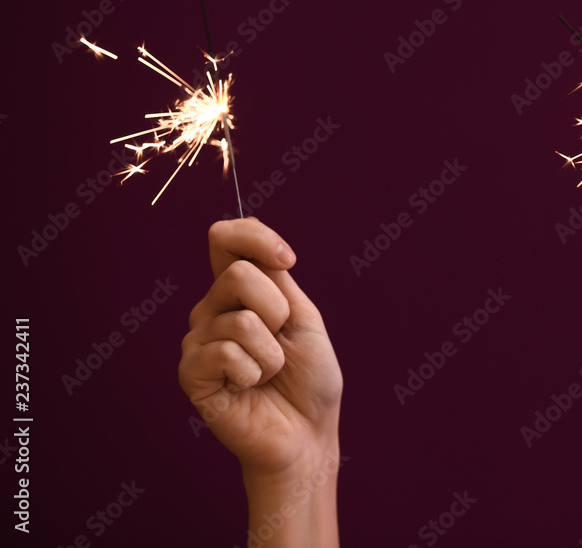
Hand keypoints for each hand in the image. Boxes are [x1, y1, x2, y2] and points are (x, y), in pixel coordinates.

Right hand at [179, 218, 341, 546]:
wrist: (307, 433)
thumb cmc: (309, 379)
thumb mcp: (303, 317)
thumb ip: (275, 278)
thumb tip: (252, 229)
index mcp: (239, 292)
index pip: (225, 239)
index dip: (253, 236)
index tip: (287, 259)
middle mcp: (212, 310)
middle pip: (238, 274)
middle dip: (278, 310)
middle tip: (283, 343)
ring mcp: (198, 341)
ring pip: (240, 318)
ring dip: (272, 352)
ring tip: (268, 373)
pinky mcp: (191, 374)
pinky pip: (226, 352)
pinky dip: (254, 372)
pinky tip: (249, 388)